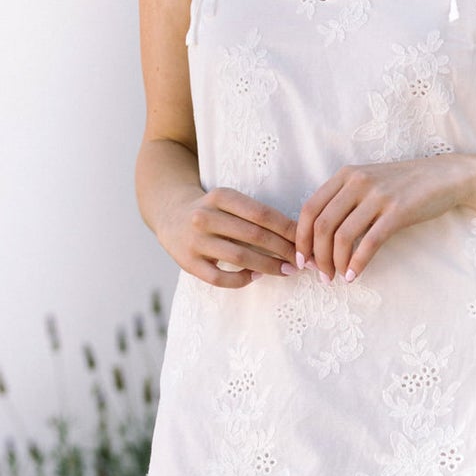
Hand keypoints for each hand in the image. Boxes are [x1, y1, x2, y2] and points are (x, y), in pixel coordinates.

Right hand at [161, 187, 299, 287]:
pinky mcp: (188, 263)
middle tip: (302, 261)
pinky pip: (220, 278)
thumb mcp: (229, 202)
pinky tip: (256, 276)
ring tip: (287, 270)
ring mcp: (195, 241)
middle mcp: (205, 216)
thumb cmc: (212, 210)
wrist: (169, 214)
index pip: (262, 214)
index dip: (288, 230)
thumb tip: (298, 237)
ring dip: (269, 266)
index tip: (306, 242)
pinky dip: (242, 279)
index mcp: (220, 196)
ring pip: (239, 257)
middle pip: (254, 236)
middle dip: (283, 250)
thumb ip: (256, 216)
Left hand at [293, 155, 475, 282]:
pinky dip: (357, 263)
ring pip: (342, 236)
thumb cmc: (404, 185)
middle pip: (323, 225)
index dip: (301, 238)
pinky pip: (369, 242)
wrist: (444, 177)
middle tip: (322, 276)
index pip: (310, 209)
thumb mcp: (369, 183)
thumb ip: (345, 201)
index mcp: (345, 175)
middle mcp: (357, 182)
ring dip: (335, 263)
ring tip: (338, 277)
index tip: (303, 260)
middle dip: (317, 256)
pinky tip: (354, 275)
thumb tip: (321, 236)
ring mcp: (378, 196)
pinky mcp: (397, 212)